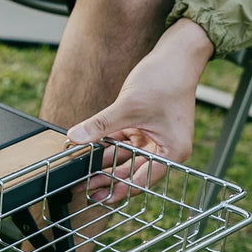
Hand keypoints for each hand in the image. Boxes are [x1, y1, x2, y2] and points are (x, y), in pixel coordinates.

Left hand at [67, 18, 213, 202]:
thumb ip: (100, 126)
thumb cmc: (165, 79)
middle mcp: (164, 150)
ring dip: (104, 165)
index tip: (100, 196)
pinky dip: (107, 148)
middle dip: (108, 179)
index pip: (142, 179)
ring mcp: (153, 139)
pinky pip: (122, 144)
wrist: (176, 54)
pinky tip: (90, 154)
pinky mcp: (143, 129)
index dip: (119, 189)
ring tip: (83, 175)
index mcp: (172, 152)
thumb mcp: (128, 106)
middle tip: (84, 188)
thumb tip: (75, 138)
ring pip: (124, 159)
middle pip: (131, 172)